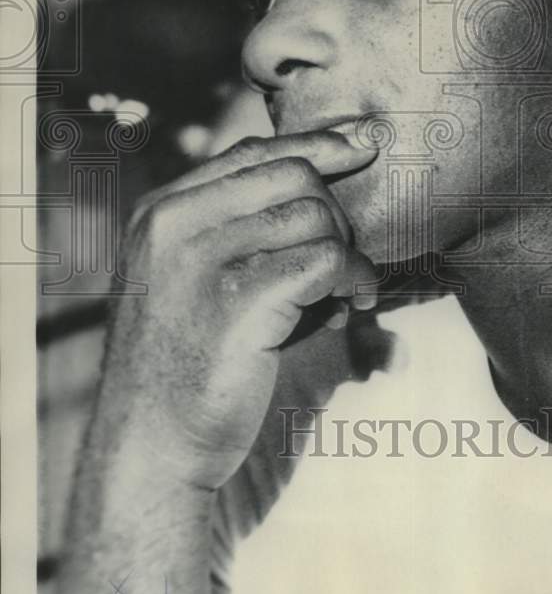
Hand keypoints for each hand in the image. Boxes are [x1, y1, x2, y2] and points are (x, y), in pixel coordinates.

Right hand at [92, 130, 378, 491]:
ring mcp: (200, 261)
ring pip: (313, 215)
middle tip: (343, 258)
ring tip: (345, 291)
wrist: (148, 449)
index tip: (362, 144)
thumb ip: (236, 233)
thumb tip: (320, 194)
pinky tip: (352, 303)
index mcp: (160, 213)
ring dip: (347, 251)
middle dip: (335, 211)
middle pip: (291, 174)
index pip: (251, 153)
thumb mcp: (191, 283)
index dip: (316, 143)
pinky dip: (354, 277)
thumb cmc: (182, 366)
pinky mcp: (237, 303)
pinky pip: (325, 260)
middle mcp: (173, 224)